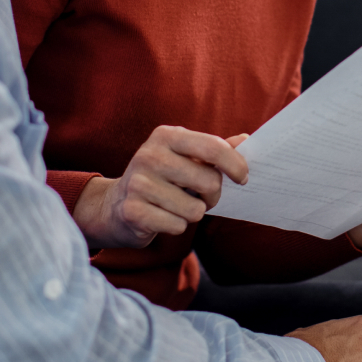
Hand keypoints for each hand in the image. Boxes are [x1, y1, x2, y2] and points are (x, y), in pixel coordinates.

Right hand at [72, 127, 248, 249]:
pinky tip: (161, 217)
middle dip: (213, 196)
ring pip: (195, 209)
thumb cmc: (161, 179)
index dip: (235, 165)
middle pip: (210, 182)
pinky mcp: (132, 211)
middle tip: (201, 197)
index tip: (243, 178)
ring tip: (175, 206)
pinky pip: (178, 226)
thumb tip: (245, 140)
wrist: (115, 205)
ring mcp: (138, 183)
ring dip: (192, 213)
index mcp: (166, 136)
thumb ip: (214, 150)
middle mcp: (149, 155)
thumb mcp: (184, 157)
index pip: (213, 147)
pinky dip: (176, 226)